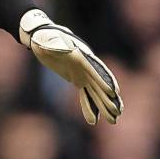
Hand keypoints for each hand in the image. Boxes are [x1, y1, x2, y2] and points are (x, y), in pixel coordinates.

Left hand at [19, 9, 122, 125]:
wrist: (42, 39)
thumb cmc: (44, 37)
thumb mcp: (46, 40)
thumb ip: (54, 44)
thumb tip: (58, 47)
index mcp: (81, 56)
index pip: (95, 70)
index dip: (104, 80)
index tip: (113, 92)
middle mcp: (86, 66)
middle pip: (100, 84)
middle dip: (108, 98)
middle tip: (117, 112)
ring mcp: (83, 73)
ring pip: (96, 92)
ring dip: (104, 106)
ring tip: (113, 121)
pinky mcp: (78, 79)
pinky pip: (86, 94)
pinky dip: (90, 106)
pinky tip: (94, 120)